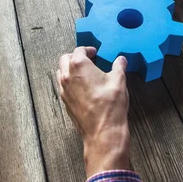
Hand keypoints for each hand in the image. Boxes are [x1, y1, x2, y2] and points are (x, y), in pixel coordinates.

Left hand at [57, 47, 129, 177]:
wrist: (103, 131)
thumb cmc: (110, 105)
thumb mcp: (119, 80)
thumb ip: (119, 66)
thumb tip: (121, 60)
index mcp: (79, 66)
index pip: (79, 50)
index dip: (88, 49)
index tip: (95, 52)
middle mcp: (67, 76)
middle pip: (65, 59)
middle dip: (75, 56)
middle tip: (88, 59)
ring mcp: (64, 90)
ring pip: (61, 73)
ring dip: (70, 69)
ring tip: (84, 72)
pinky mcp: (65, 102)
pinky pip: (63, 87)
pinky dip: (70, 82)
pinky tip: (83, 87)